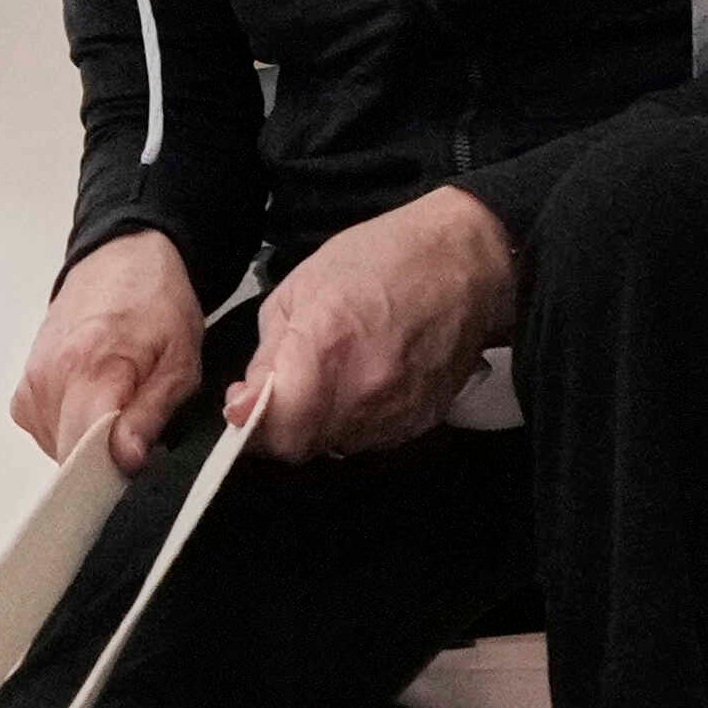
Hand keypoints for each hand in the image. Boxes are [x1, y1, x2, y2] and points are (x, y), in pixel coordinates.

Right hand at [12, 230, 208, 470]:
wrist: (121, 262)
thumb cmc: (155, 304)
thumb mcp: (179, 360)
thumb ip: (151, 413)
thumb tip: (125, 459)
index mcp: (90, 368)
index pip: (82, 450)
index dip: (110, 472)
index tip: (134, 467)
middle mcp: (49, 378)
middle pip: (69, 457)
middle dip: (106, 460)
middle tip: (138, 432)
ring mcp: (31, 384)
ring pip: (57, 450)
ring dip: (89, 444)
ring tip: (117, 406)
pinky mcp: (24, 390)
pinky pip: (45, 433)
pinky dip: (71, 431)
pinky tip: (93, 404)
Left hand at [241, 188, 514, 460]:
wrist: (463, 263)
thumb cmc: (377, 261)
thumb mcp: (299, 291)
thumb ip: (267, 357)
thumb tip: (244, 405)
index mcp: (324, 349)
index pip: (277, 430)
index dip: (252, 426)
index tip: (245, 406)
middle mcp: (363, 390)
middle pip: (302, 446)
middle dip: (282, 427)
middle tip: (284, 393)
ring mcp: (398, 410)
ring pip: (336, 447)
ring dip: (320, 426)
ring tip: (330, 381)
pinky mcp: (424, 420)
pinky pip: (373, 440)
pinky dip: (356, 422)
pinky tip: (363, 384)